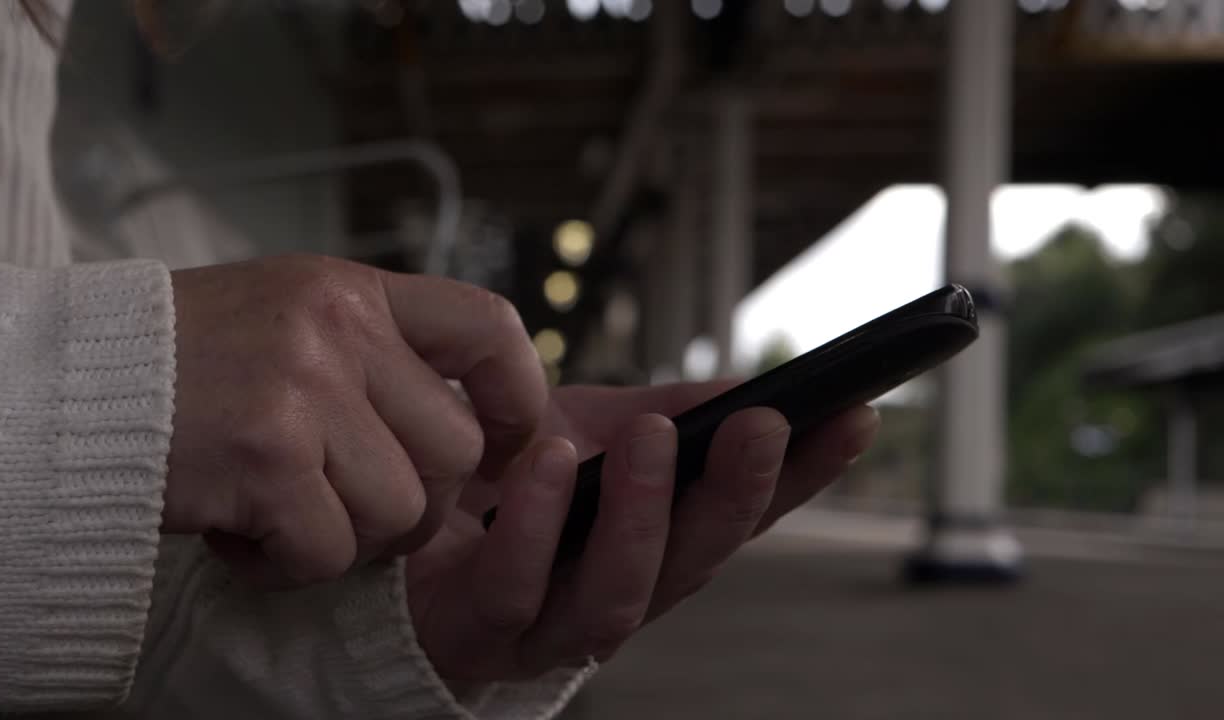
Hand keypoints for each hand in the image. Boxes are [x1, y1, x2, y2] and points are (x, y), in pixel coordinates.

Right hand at [163, 255, 545, 586]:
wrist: (60, 388)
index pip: (489, 328)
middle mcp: (338, 330)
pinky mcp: (265, 456)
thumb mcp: (286, 323)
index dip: (519, 397)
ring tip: (277, 516)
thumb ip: (374, 361)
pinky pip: (329, 551)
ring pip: (401, 512)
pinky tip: (238, 538)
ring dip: (345, 540)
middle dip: (415, 506)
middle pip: (454, 452)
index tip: (504, 447)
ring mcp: (303, 389)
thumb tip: (469, 435)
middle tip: (343, 509)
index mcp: (351, 292)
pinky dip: (286, 568)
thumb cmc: (178, 368)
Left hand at [406, 382, 879, 683]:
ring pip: (620, 591)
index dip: (802, 475)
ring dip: (646, 514)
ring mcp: (551, 624)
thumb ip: (666, 412)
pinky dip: (539, 524)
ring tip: (655, 440)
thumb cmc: (505, 483)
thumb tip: (746, 388)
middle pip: (696, 561)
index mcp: (655, 545)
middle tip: (763, 425)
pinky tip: (549, 462)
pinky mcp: (480, 628)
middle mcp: (618, 592)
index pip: (744, 516)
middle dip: (735, 495)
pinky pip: (516, 586)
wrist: (398, 526)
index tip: (852, 419)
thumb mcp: (591, 428)